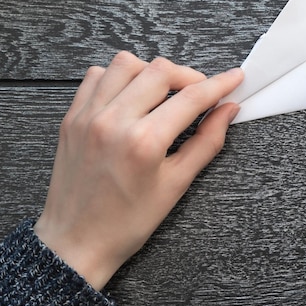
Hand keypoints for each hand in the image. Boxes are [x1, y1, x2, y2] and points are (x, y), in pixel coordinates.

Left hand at [34, 52, 242, 290]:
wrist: (76, 241)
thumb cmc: (126, 222)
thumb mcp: (176, 184)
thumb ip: (206, 142)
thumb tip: (228, 111)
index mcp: (144, 142)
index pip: (191, 97)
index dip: (219, 84)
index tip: (233, 78)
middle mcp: (113, 121)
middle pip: (160, 71)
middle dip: (188, 76)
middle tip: (199, 93)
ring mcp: (88, 116)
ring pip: (126, 63)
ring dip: (151, 71)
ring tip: (162, 93)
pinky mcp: (72, 117)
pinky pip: (97, 76)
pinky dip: (118, 77)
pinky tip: (130, 95)